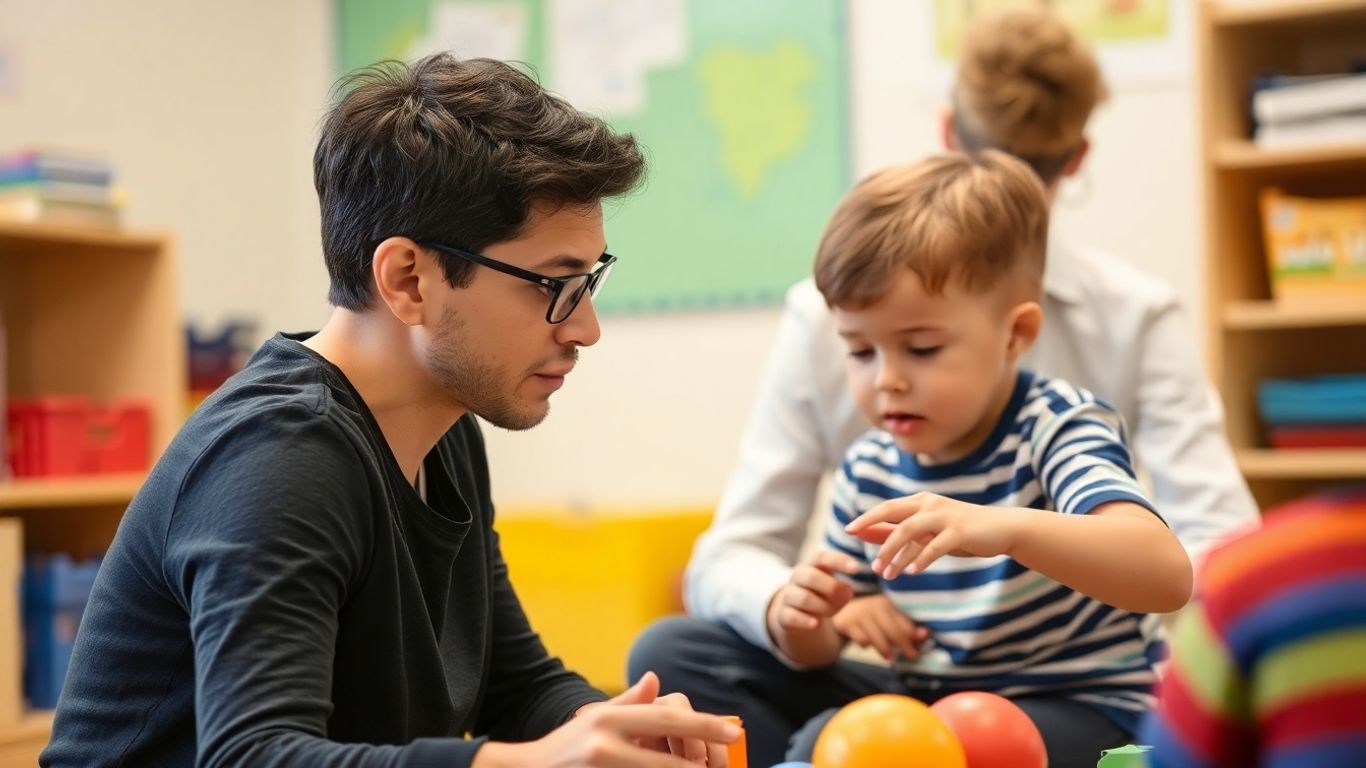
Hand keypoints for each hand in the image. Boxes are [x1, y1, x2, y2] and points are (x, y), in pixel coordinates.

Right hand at [473, 672, 737, 767]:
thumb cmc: (564, 747)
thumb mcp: (593, 717)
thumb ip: (627, 703)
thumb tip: (655, 679)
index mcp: (609, 719)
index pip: (666, 719)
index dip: (705, 725)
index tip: (735, 730)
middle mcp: (604, 745)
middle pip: (668, 761)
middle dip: (700, 767)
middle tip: (723, 767)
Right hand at [766, 550, 861, 636]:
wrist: (798, 614)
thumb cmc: (822, 596)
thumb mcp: (835, 590)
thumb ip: (843, 590)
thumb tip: (846, 591)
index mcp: (812, 565)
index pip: (822, 557)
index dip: (839, 561)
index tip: (856, 568)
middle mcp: (798, 577)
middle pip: (810, 576)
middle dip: (831, 587)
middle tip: (846, 596)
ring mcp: (788, 595)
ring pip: (803, 598)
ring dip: (823, 607)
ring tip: (832, 613)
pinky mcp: (783, 614)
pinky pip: (791, 616)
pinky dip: (805, 620)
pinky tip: (815, 624)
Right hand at [831, 594, 928, 662]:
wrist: (840, 611)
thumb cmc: (871, 619)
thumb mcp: (887, 620)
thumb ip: (905, 628)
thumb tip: (926, 635)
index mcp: (888, 604)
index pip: (903, 621)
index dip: (913, 634)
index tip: (921, 647)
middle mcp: (874, 605)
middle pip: (892, 628)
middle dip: (903, 644)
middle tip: (912, 656)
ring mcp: (860, 613)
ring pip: (875, 634)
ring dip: (884, 647)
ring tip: (891, 659)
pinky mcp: (847, 622)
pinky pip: (859, 637)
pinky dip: (864, 643)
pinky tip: (866, 646)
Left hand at [845, 493, 1019, 578]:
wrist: (1002, 528)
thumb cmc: (961, 531)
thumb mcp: (929, 530)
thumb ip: (899, 531)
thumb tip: (867, 534)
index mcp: (921, 501)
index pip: (887, 507)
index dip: (867, 518)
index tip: (848, 530)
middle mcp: (930, 504)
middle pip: (893, 513)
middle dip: (873, 531)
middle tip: (861, 552)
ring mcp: (945, 516)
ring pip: (909, 532)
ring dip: (894, 554)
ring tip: (886, 574)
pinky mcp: (959, 531)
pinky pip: (934, 546)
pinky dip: (921, 559)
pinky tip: (912, 573)